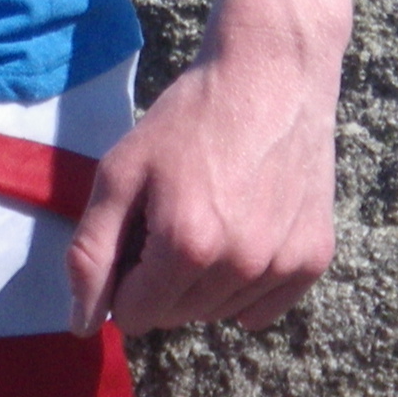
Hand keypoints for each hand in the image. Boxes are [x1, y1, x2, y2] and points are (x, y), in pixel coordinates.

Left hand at [61, 34, 338, 334]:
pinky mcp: (314, 257)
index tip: (140, 227)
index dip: (125, 275)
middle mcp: (240, 265)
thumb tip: (83, 325)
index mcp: (187, 245)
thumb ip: (92, 252)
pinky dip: (246, 287)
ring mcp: (283, 263)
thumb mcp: (122, 170)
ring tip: (212, 216)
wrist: (273, 71)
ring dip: (203, 283)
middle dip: (162, 280)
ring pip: (218, 314)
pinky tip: (245, 232)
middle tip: (174, 215)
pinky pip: (263, 310)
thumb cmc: (190, 116)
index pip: (134, 314)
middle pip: (176, 317)